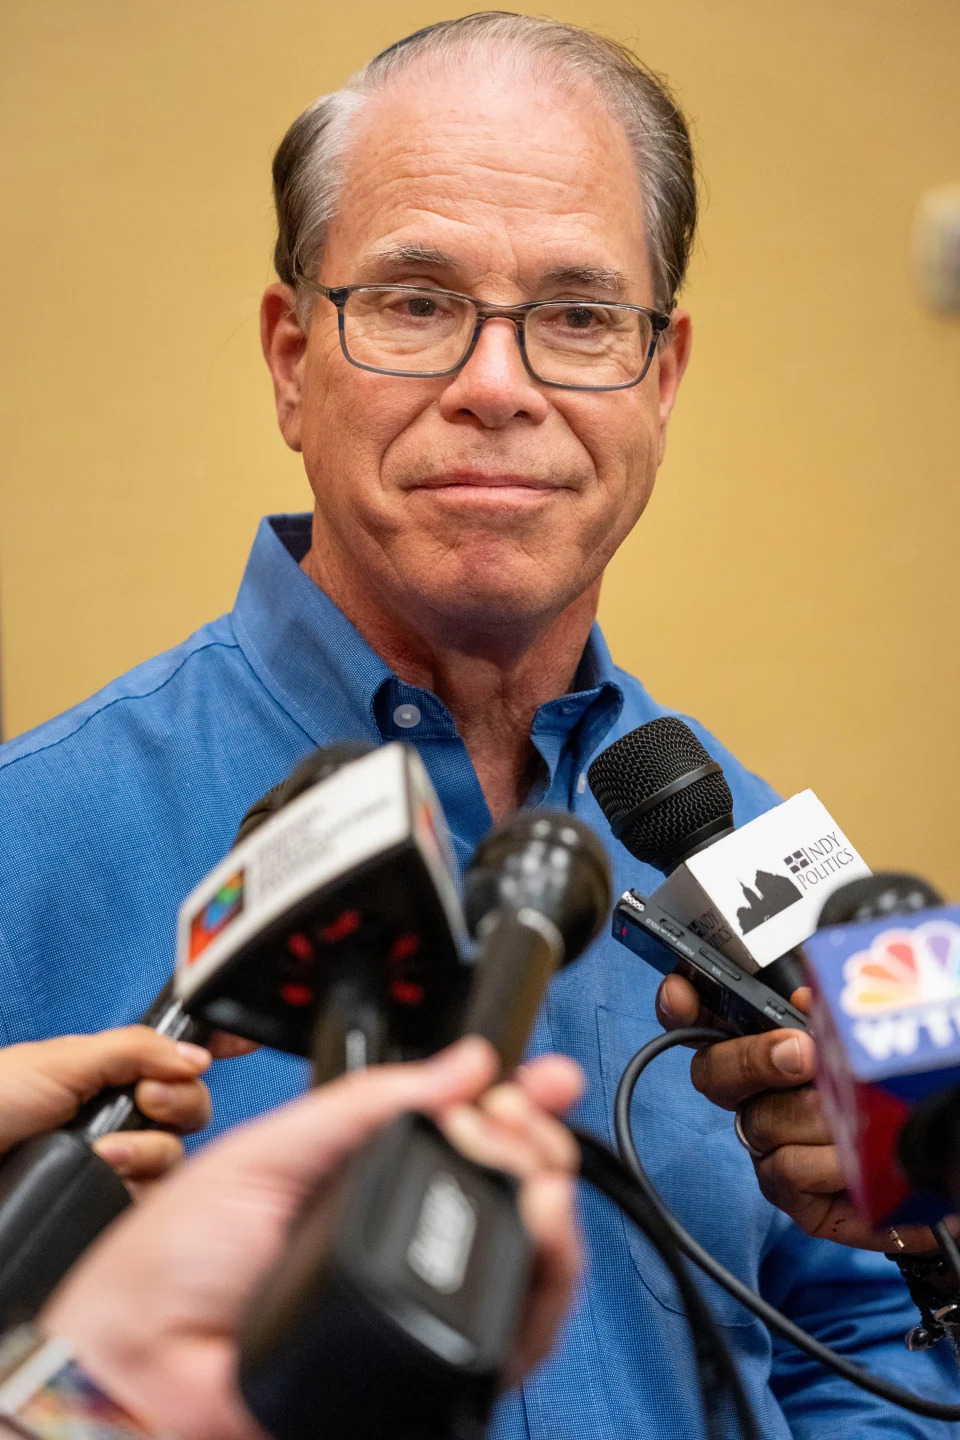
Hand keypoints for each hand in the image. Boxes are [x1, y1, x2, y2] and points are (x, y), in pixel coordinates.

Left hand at [0, 1028, 212, 1184]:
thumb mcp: (64, 1061)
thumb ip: (135, 1050)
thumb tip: (197, 1057)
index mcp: (113, 1072)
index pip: (176, 1057)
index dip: (215, 1045)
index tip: (244, 1042)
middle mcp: (123, 1114)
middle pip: (192, 1105)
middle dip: (180, 1100)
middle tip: (146, 1099)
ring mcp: (121, 1160)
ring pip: (178, 1153)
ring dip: (150, 1147)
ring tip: (108, 1150)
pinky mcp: (112, 1200)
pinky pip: (156, 1194)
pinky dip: (140, 1182)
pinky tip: (109, 1173)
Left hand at [43, 1038, 583, 1439]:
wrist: (138, 1356)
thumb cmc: (175, 1257)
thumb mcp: (272, 1148)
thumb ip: (366, 1104)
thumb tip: (458, 1063)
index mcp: (365, 1175)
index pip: (464, 1133)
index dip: (514, 1103)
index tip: (540, 1078)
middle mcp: (401, 1234)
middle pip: (511, 1189)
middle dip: (536, 1143)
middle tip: (521, 1120)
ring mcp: (418, 1299)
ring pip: (531, 1256)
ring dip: (553, 1203)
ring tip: (536, 1171)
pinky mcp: (429, 1364)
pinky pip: (514, 1333)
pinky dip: (545, 1279)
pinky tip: (537, 1229)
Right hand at [656, 974, 941, 1252]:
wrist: (954, 1163)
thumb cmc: (909, 1090)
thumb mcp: (868, 1036)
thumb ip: (828, 1011)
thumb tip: (806, 998)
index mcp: (770, 1045)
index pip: (705, 1016)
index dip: (681, 1002)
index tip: (682, 994)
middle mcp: (761, 1096)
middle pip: (712, 1072)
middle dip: (752, 1058)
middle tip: (800, 1053)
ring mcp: (773, 1147)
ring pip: (760, 1122)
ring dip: (818, 1115)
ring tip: (865, 1115)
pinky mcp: (795, 1198)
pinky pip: (786, 1173)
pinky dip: (830, 1164)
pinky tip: (863, 1161)